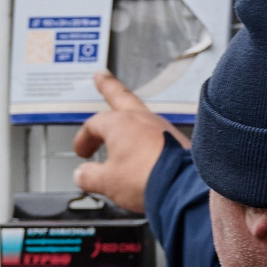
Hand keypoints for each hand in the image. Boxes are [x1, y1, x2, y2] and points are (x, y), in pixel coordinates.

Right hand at [70, 69, 186, 214]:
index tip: (82, 151)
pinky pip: (157, 135)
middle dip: (108, 86)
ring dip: (129, 120)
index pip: (93, 124)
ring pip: (141, 116)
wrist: (184, 188)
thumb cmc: (146, 179)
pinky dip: (147, 139)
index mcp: (119, 124)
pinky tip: (146, 150)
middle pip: (121, 97)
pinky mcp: (178, 140)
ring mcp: (163, 127)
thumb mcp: (107, 182)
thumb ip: (89, 176)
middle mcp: (142, 119)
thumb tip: (82, 175)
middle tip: (102, 77)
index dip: (84, 138)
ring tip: (125, 125)